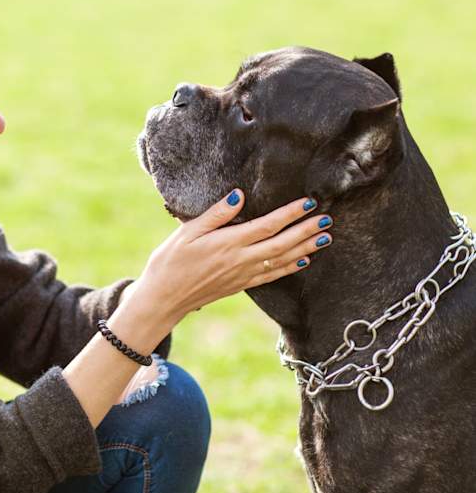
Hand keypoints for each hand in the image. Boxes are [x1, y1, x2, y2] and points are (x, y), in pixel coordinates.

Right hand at [131, 189, 331, 321]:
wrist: (164, 298)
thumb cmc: (170, 261)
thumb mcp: (187, 231)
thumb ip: (216, 214)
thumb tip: (240, 195)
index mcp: (228, 244)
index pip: (267, 226)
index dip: (290, 214)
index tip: (309, 203)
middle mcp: (241, 260)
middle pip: (282, 243)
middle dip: (306, 231)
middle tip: (328, 219)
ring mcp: (243, 275)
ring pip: (281, 260)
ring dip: (305, 248)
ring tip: (325, 237)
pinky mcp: (240, 285)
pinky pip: (272, 275)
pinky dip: (290, 267)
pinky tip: (303, 261)